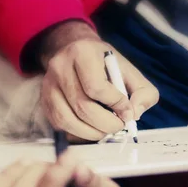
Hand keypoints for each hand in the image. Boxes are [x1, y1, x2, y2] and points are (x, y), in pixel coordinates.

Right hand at [39, 21, 158, 141]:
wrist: (76, 52)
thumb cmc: (105, 64)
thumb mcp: (129, 71)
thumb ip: (143, 92)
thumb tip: (134, 114)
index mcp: (82, 53)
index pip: (96, 87)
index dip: (115, 104)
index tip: (127, 111)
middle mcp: (60, 67)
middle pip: (82, 107)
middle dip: (106, 123)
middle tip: (119, 125)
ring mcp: (48, 85)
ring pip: (69, 120)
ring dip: (92, 132)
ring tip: (107, 129)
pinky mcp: (45, 102)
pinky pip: (61, 126)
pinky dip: (79, 134)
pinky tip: (92, 129)